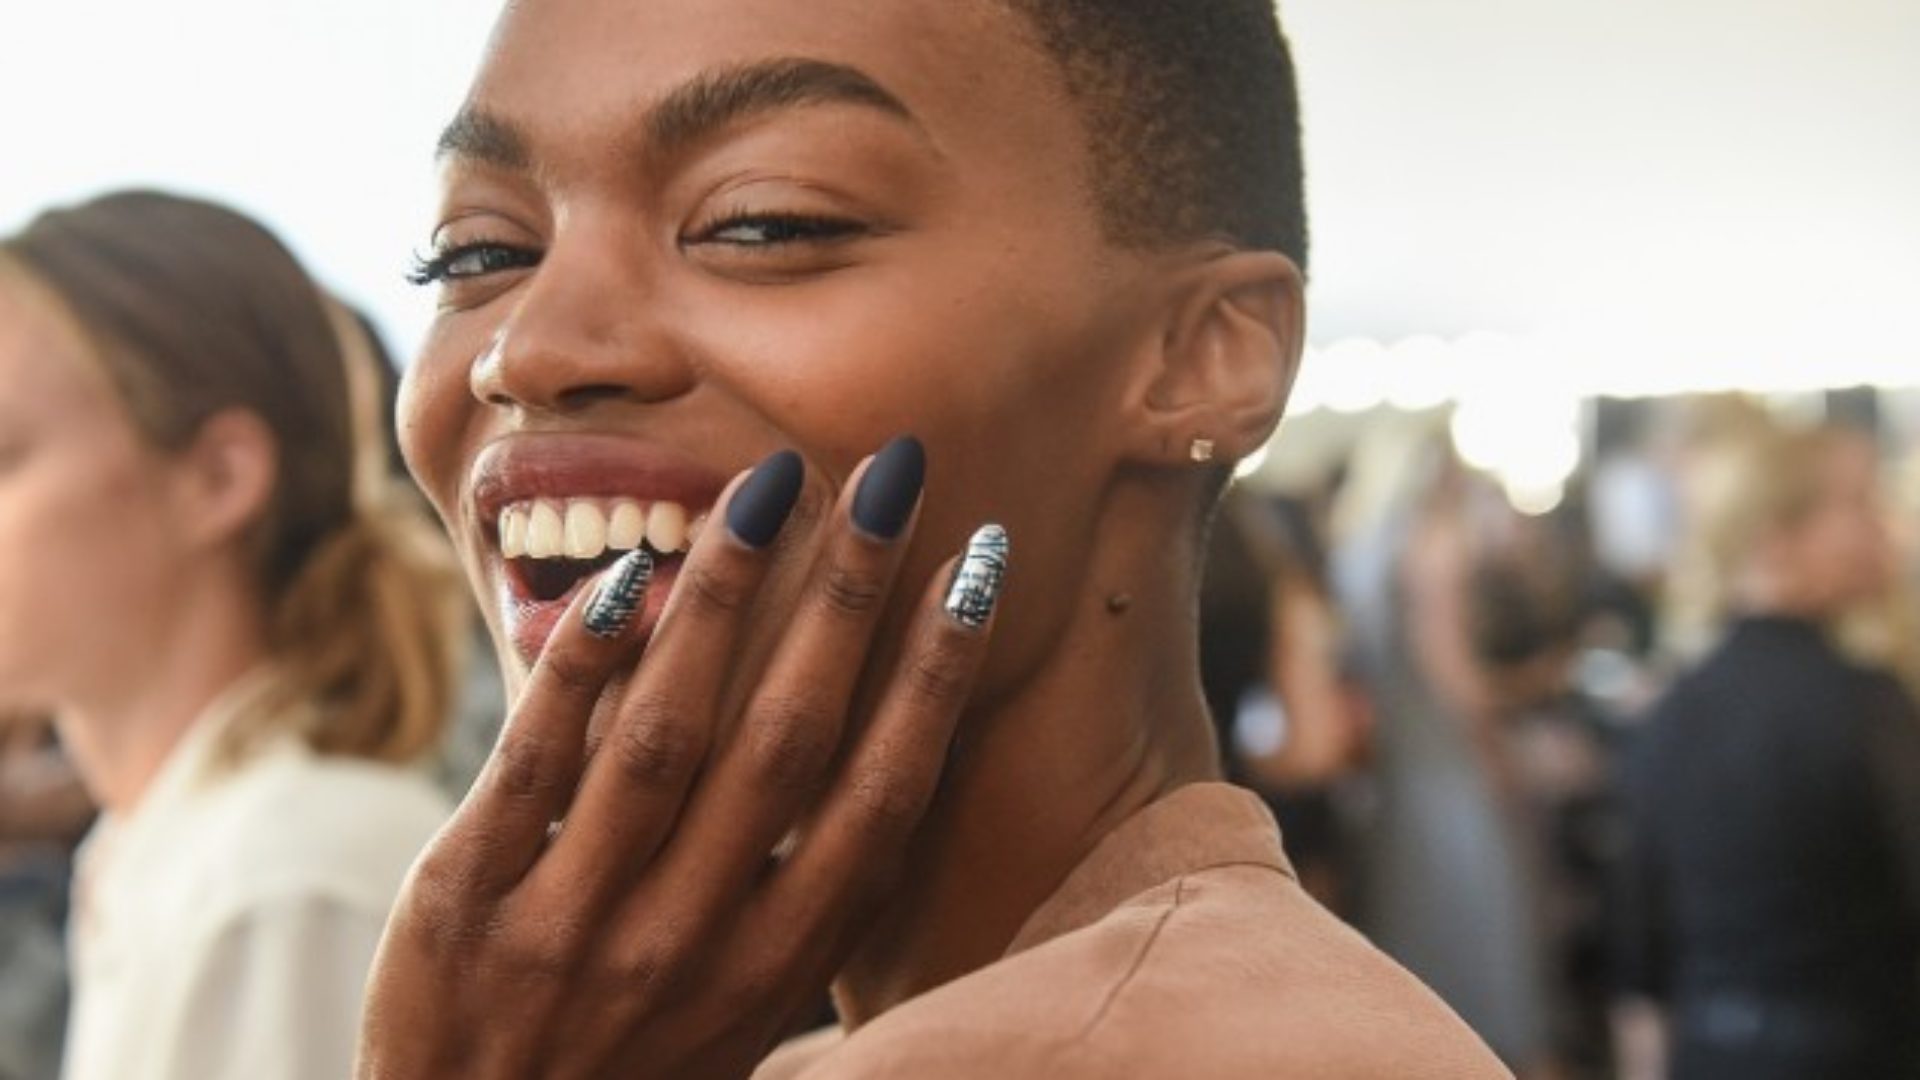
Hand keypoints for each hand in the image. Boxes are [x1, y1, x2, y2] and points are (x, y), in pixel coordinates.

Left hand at [357, 439, 1006, 1079]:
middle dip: (848, 594)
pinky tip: (630, 574)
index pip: (882, 795)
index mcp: (777, 966)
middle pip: (789, 739)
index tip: (979, 563)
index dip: (939, 672)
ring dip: (725, 599)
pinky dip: (584, 663)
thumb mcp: (748, 1011)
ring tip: (767, 491)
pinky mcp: (464, 905)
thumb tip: (888, 752)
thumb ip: (807, 898)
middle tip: (890, 472)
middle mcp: (692, 943)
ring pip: (666, 733)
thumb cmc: (634, 1069)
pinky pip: (531, 763)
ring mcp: (574, 925)